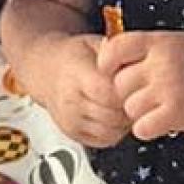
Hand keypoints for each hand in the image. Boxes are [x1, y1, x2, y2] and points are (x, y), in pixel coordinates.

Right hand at [25, 33, 128, 150]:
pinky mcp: (73, 134)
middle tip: (136, 96)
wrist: (45, 72)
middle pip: (113, 115)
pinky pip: (106, 140)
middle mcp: (71, 101)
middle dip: (130, 107)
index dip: (129, 91)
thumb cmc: (73, 57)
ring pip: (112, 131)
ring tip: (124, 104)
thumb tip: (138, 58)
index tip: (137, 84)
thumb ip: (115, 52)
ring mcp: (71, 121)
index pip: (110, 93)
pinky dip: (116, 131)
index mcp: (76, 75)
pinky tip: (114, 115)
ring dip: (125, 121)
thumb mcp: (93, 43)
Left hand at [97, 30, 183, 139]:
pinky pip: (141, 128)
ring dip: (139, 112)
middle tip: (148, 94)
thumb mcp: (176, 42)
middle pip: (119, 83)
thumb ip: (146, 48)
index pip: (114, 49)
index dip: (108, 63)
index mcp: (159, 42)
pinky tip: (160, 121)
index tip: (114, 71)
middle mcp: (161, 63)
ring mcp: (168, 89)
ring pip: (129, 107)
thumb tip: (107, 55)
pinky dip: (147, 128)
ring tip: (158, 106)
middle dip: (128, 92)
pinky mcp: (175, 113)